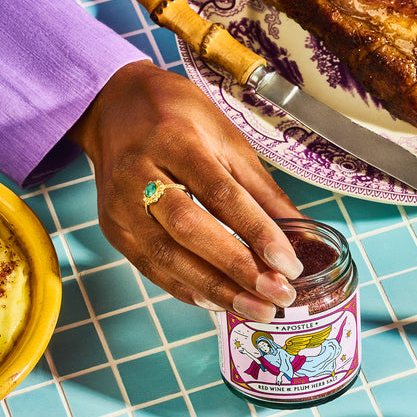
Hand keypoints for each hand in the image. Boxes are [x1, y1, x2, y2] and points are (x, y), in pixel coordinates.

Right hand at [69, 60, 303, 321]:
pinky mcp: (114, 229)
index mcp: (176, 141)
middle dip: (238, 268)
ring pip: (168, 256)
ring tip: (257, 308)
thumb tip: (303, 231)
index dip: (257, 232)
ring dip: (216, 289)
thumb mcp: (227, 138)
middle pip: (190, 229)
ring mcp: (121, 205)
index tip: (289, 264)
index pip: (221, 194)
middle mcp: (140, 174)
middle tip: (278, 295)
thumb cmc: (177, 118)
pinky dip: (187, 289)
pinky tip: (218, 302)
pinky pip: (151, 267)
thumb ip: (261, 189)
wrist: (114, 108)